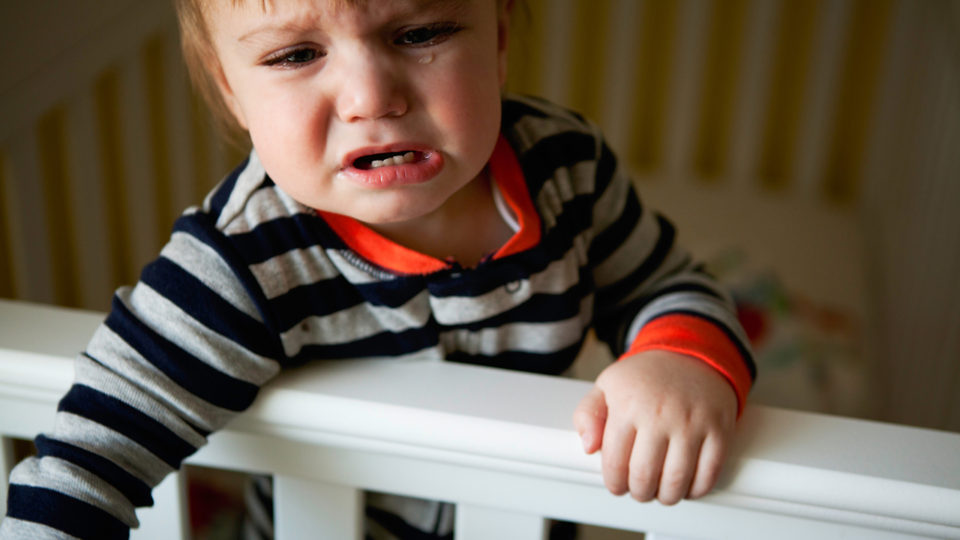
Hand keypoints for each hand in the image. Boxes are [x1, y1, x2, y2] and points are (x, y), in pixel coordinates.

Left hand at [573, 350, 736, 504]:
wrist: (692, 353)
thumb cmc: (646, 376)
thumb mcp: (607, 385)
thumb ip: (587, 414)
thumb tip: (588, 447)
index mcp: (628, 405)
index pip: (615, 462)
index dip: (614, 483)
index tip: (617, 485)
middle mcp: (660, 415)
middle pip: (645, 476)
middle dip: (639, 492)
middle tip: (640, 490)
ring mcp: (692, 423)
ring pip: (677, 481)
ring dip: (666, 496)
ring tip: (661, 491)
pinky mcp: (719, 430)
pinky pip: (709, 474)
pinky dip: (696, 490)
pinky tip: (687, 486)